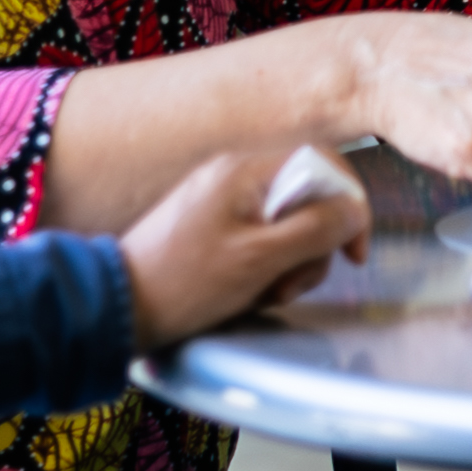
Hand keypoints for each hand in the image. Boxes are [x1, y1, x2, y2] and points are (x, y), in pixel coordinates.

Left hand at [121, 147, 367, 349]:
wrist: (117, 307)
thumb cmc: (186, 283)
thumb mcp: (260, 260)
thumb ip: (315, 230)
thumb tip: (354, 211)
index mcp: (245, 170)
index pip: (322, 163)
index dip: (349, 204)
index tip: (353, 252)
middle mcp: (234, 174)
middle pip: (306, 198)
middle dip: (312, 247)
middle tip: (293, 286)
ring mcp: (220, 199)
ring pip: (285, 222)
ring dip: (290, 264)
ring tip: (267, 295)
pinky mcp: (209, 225)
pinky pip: (259, 236)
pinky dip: (266, 265)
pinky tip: (249, 292)